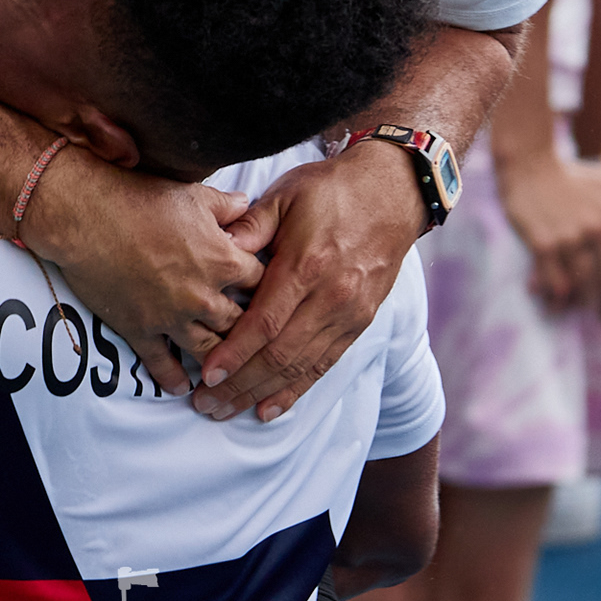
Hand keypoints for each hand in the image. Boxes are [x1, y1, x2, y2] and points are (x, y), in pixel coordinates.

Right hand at [19, 150, 264, 395]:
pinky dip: (175, 378)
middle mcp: (203, 296)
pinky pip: (163, 364)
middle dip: (248, 328)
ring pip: (209, 349)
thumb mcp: (194, 195)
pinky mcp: (141, 330)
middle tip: (251, 336)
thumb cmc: (141, 198)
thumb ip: (226, 207)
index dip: (266, 285)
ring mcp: (172, 317)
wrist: (88, 217)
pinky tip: (184, 388)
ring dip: (220, 359)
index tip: (266, 292)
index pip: (262, 282)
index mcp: (223, 260)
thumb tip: (245, 205)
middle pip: (241, 323)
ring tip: (226, 368)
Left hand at [191, 141, 423, 422]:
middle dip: (240, 384)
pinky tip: (269, 408)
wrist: (393, 193)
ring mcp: (349, 314)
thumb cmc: (333, 190)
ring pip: (300, 367)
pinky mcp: (359, 323)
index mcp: (308, 265)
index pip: (266, 321)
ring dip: (261, 394)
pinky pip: (324, 365)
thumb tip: (216, 247)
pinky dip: (296, 390)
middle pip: (280, 354)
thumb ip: (250, 224)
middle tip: (207, 403)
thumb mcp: (286, 194)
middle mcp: (331, 297)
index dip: (235, 352)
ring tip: (227, 411)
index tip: (207, 374)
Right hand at [495, 148, 600, 314]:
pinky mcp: (545, 244)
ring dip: (583, 303)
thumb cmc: (568, 174)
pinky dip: (556, 298)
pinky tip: (554, 306)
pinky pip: (555, 281)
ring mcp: (571, 237)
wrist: (528, 166)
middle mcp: (598, 227)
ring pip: (584, 284)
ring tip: (580, 312)